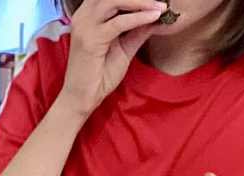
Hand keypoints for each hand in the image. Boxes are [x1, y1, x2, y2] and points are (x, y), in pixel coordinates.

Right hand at [57, 0, 167, 119]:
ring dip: (140, 2)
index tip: (157, 0)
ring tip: (160, 7)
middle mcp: (83, 15)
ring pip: (115, 1)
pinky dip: (138, 17)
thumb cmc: (99, 74)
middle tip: (161, 1)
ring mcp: (84, 26)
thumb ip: (138, 30)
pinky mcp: (90, 40)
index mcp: (88, 14)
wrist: (82, 98)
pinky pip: (119, 22)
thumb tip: (158, 15)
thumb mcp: (124, 47)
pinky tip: (154, 17)